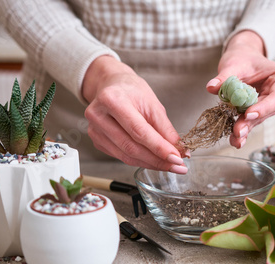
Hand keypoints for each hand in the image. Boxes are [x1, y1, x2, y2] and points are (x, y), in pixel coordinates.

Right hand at [82, 56, 187, 172]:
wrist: (112, 85)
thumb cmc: (132, 91)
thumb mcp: (153, 104)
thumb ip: (166, 129)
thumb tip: (180, 151)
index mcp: (113, 100)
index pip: (139, 131)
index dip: (159, 148)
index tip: (177, 158)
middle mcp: (98, 115)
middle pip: (131, 147)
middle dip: (157, 160)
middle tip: (177, 166)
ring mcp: (94, 130)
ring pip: (126, 156)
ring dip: (150, 163)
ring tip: (169, 165)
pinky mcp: (96, 140)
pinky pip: (121, 156)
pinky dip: (140, 161)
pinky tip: (153, 161)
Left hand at [205, 30, 274, 148]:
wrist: (243, 59)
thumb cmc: (244, 58)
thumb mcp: (234, 63)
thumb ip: (225, 76)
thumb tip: (212, 87)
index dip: (264, 107)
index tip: (249, 114)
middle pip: (267, 111)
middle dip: (251, 122)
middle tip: (238, 131)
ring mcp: (269, 105)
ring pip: (258, 120)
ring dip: (246, 129)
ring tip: (234, 138)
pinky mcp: (258, 112)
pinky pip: (251, 122)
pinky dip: (241, 130)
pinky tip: (235, 140)